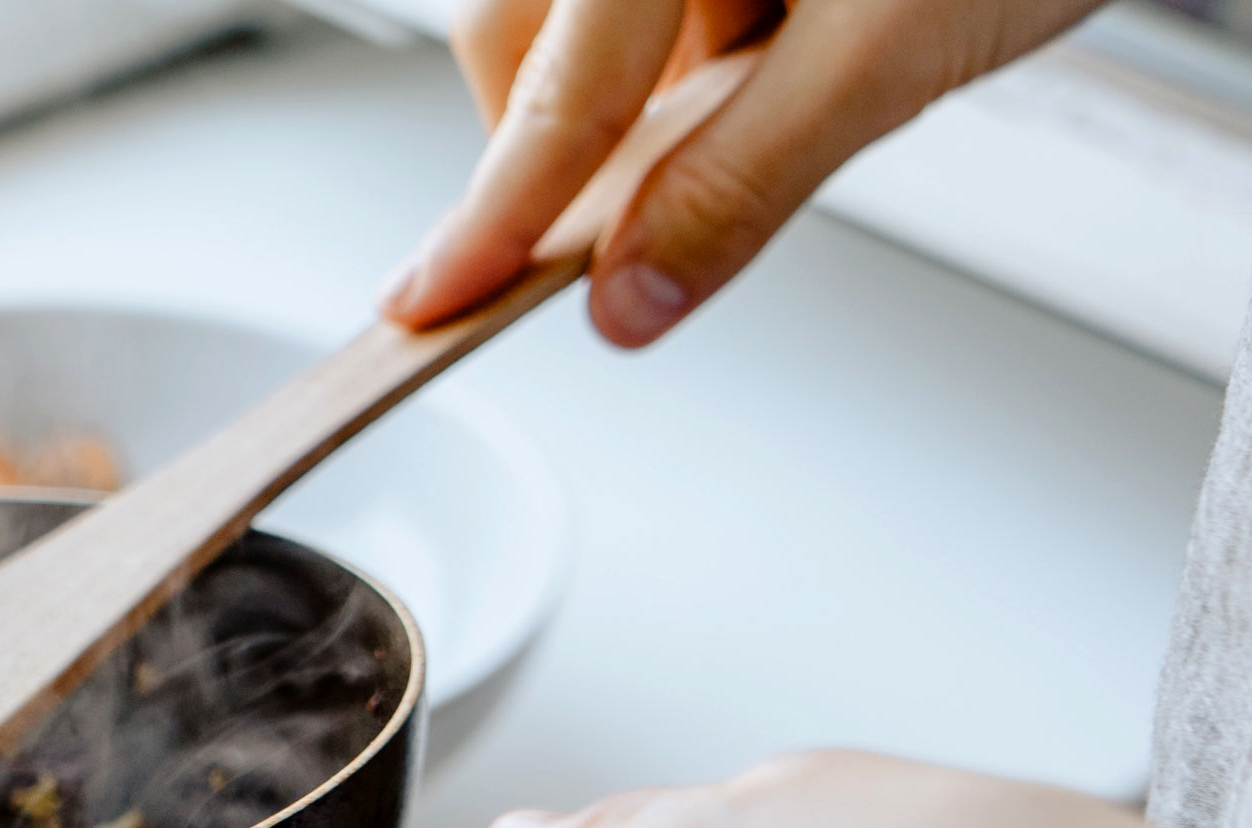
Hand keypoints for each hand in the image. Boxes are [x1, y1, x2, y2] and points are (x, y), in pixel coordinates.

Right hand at [383, 0, 1100, 345]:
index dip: (494, 217)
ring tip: (786, 64)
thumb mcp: (896, 48)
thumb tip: (628, 297)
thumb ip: (745, 179)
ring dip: (647, 83)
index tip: (429, 303)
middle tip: (650, 200)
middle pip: (521, 38)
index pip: (556, 93)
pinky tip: (789, 25)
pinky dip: (697, 36)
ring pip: (581, 18)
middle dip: (573, 134)